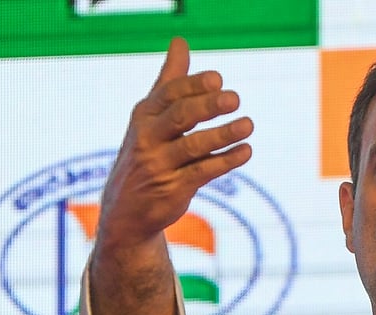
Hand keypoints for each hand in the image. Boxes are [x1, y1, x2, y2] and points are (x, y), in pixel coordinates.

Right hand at [86, 37, 253, 314]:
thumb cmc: (146, 153)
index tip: (218, 79)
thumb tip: (180, 41)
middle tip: (235, 98)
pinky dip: (226, 161)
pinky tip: (246, 151)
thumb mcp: (151, 116)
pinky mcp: (173, 189)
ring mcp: (159, 165)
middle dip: (207, 106)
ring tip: (249, 124)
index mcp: (143, 116)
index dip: (193, 86)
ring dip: (223, 135)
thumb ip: (169, 80)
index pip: (169, 94)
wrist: (126, 211)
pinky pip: (203, 172)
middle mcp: (147, 139)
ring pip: (194, 147)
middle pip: (179, 117)